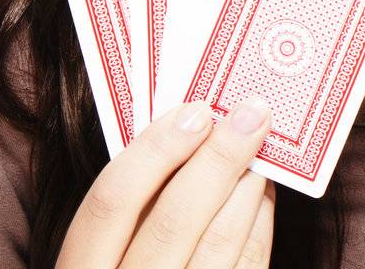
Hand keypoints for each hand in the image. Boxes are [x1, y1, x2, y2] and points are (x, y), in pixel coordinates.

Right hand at [55, 95, 275, 268]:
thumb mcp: (101, 254)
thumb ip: (132, 208)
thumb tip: (189, 131)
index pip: (111, 202)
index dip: (154, 150)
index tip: (196, 110)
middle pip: (173, 222)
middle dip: (218, 160)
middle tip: (253, 112)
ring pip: (216, 251)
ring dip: (246, 192)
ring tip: (262, 150)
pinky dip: (257, 231)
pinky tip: (261, 199)